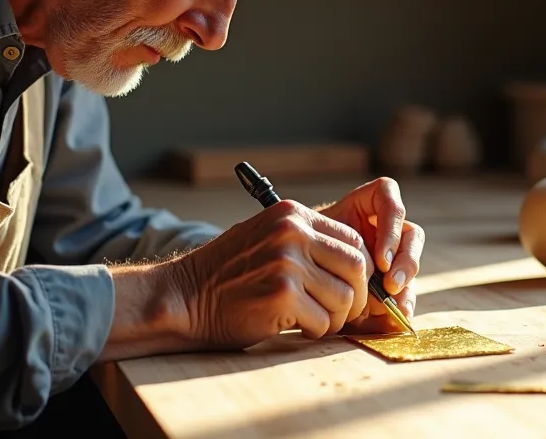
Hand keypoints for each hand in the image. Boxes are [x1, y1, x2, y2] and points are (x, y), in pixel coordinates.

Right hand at [158, 199, 373, 350]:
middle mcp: (292, 232)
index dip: (359, 269)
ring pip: (345, 297)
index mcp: (291, 214)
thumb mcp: (267, 239)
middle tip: (343, 312)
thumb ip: (307, 242)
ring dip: (335, 317)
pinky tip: (298, 328)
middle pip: (357, 265)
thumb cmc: (228, 275)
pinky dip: (316, 331)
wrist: (185, 298)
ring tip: (315, 321)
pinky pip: (324, 321)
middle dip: (357, 296)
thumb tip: (359, 265)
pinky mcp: (282, 295)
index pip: (352, 238)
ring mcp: (287, 262)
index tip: (352, 288)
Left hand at [317, 177, 423, 332]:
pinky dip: (403, 304)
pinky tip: (398, 316)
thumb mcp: (315, 243)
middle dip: (406, 262)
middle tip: (391, 286)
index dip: (390, 225)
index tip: (379, 258)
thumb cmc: (304, 249)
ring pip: (411, 265)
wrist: (298, 273)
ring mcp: (390, 255)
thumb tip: (361, 267)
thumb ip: (336, 251)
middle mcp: (383, 228)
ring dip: (408, 286)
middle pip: (410, 235)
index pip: (387, 197)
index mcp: (365, 206)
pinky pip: (406, 291)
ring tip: (397, 307)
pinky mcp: (391, 281)